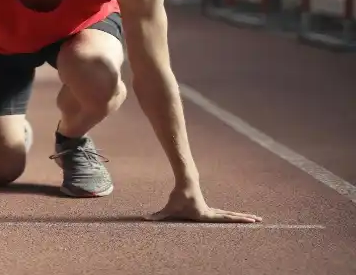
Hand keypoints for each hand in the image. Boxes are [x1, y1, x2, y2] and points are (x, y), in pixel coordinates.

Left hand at [145, 186, 260, 222]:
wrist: (184, 182)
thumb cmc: (178, 197)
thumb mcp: (168, 208)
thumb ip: (157, 215)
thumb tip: (144, 219)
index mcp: (206, 214)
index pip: (224, 218)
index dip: (236, 220)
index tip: (249, 220)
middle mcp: (211, 212)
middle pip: (231, 216)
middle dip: (244, 219)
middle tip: (259, 220)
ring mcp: (212, 210)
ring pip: (229, 214)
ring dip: (241, 216)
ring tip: (255, 219)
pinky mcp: (209, 208)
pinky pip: (224, 213)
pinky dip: (233, 216)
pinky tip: (240, 217)